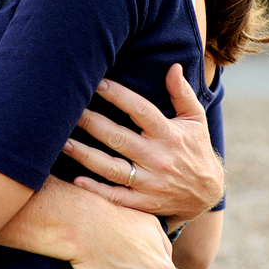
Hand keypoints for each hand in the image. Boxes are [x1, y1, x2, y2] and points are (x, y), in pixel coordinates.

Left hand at [61, 64, 224, 221]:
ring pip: (112, 168)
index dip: (117, 95)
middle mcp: (158, 158)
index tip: (96, 82)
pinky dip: (96, 190)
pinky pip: (116, 197)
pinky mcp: (143, 203)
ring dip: (85, 155)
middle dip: (90, 122)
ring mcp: (150, 183)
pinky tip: (76, 180)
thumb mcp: (195, 120)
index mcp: (169, 134)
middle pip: (118, 138)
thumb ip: (182, 93)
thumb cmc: (195, 149)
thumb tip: (173, 66)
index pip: (140, 110)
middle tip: (67, 110)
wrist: (208, 194)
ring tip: (61, 142)